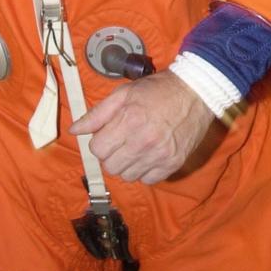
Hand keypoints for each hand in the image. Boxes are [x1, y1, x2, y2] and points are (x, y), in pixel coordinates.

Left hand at [69, 70, 214, 184]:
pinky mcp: (172, 164)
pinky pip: (147, 180)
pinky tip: (148, 154)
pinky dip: (144, 170)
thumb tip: (74, 130)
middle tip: (120, 141)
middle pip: (110, 166)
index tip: (108, 133)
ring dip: (126, 164)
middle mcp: (143, 142)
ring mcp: (159, 155)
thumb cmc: (157, 90)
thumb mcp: (124, 93)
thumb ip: (97, 114)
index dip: (99, 141)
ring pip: (127, 176)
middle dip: (110, 154)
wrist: (195, 92)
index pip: (98, 149)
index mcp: (129, 120)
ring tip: (134, 147)